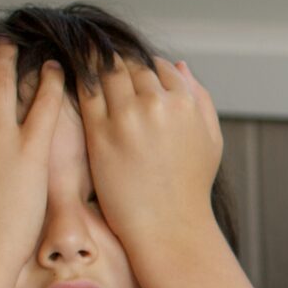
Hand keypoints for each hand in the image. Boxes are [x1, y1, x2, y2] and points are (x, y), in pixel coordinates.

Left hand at [77, 55, 224, 249]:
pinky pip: (86, 93)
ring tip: (85, 66)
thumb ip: (201, 97)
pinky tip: (75, 83)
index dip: (144, 66)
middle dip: (117, 61)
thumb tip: (179, 65)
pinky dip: (81, 81)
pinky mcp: (100, 134)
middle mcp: (157, 104)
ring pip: (106, 72)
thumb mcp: (211, 138)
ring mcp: (127, 118)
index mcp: (186, 103)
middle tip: (101, 62)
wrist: (169, 226)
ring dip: (95, 66)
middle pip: (130, 64)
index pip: (159, 65)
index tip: (131, 71)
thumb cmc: (191, 185)